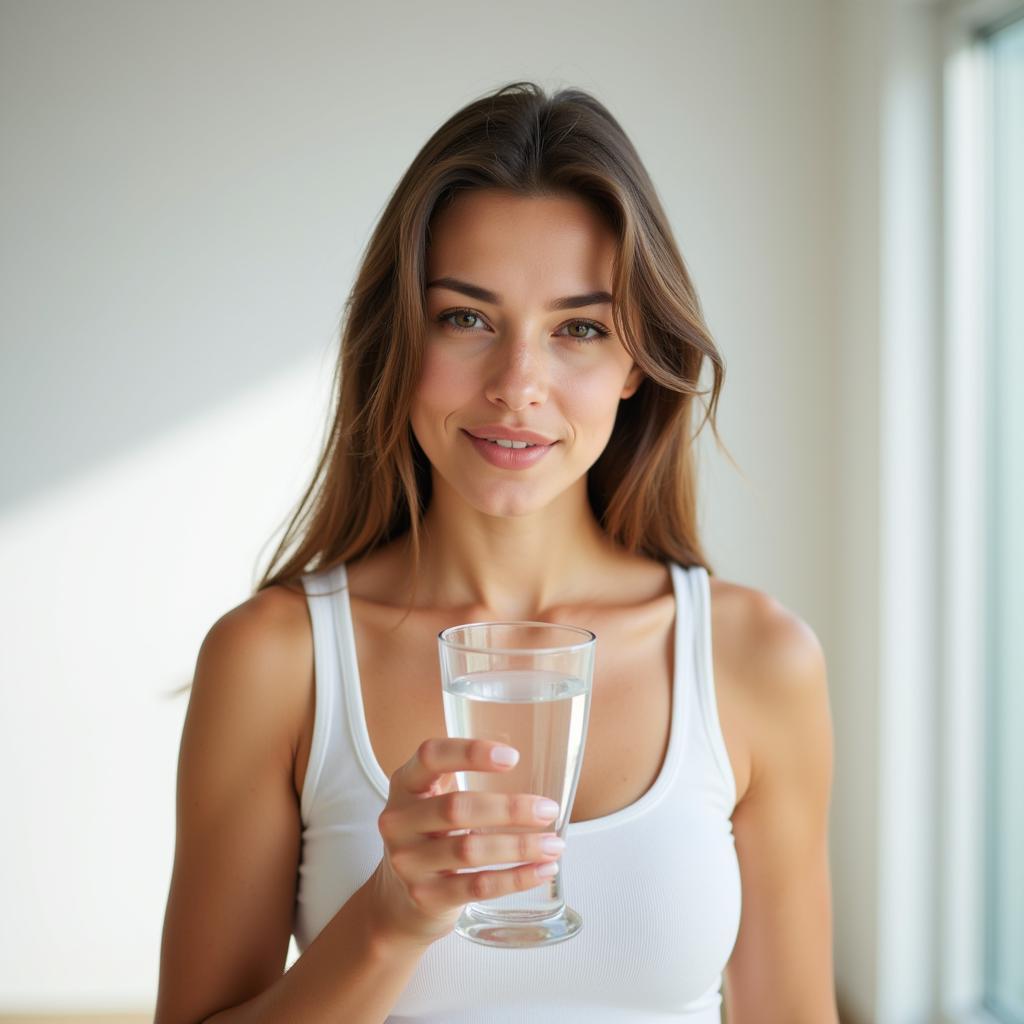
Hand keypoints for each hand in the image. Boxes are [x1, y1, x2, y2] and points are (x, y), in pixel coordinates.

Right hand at [367, 738, 563, 947]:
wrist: (396, 901)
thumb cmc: (429, 836)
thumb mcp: (433, 800)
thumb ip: (464, 779)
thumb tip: (538, 767)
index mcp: (405, 785)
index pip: (431, 756)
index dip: (470, 752)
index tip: (513, 757)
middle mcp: (399, 821)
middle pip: (457, 808)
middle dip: (510, 809)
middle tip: (548, 810)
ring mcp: (408, 862)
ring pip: (470, 850)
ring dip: (520, 846)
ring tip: (554, 844)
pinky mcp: (425, 897)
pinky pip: (477, 886)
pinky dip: (515, 878)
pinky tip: (541, 870)